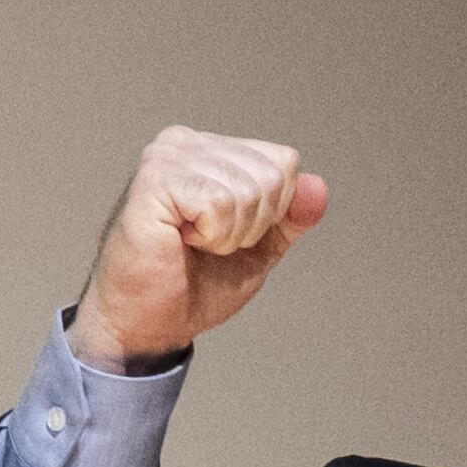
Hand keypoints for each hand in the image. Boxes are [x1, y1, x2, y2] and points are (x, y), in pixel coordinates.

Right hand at [68, 125, 329, 368]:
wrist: (148, 322)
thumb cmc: (193, 285)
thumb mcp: (259, 249)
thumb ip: (290, 218)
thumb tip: (318, 187)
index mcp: (210, 150)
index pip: (283, 163)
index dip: (272, 214)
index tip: (229, 236)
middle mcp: (187, 143)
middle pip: (272, 175)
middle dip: (253, 226)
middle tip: (208, 245)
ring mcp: (168, 156)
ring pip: (248, 190)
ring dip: (229, 235)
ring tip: (192, 244)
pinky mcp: (155, 179)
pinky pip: (219, 203)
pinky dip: (212, 236)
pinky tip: (181, 240)